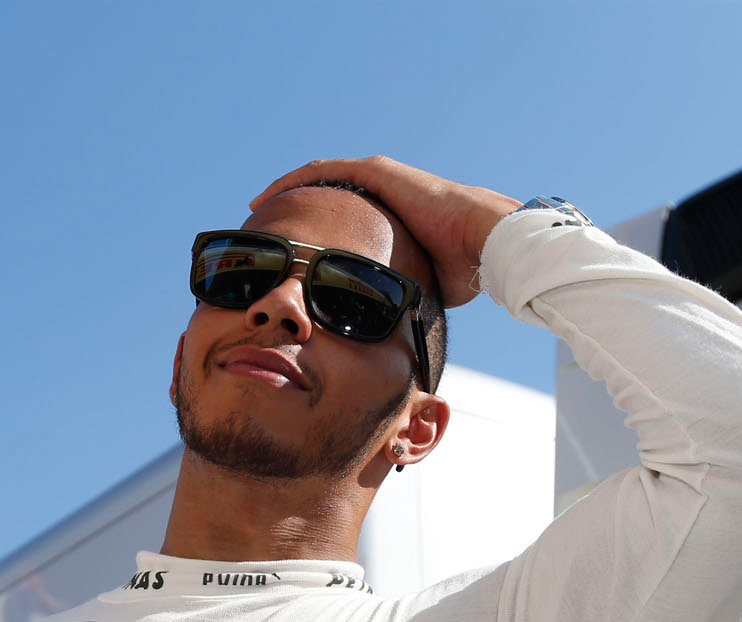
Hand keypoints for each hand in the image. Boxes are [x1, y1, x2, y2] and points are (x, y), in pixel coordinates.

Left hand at [247, 157, 519, 307]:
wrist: (483, 242)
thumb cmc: (462, 269)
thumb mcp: (422, 284)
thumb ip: (403, 294)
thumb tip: (392, 329)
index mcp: (393, 215)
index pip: (348, 219)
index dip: (320, 230)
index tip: (295, 249)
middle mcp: (384, 191)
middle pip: (329, 196)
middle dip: (297, 209)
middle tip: (269, 229)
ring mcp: (379, 178)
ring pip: (320, 179)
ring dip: (287, 191)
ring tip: (257, 207)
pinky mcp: (375, 172)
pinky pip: (322, 173)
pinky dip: (293, 180)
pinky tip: (267, 195)